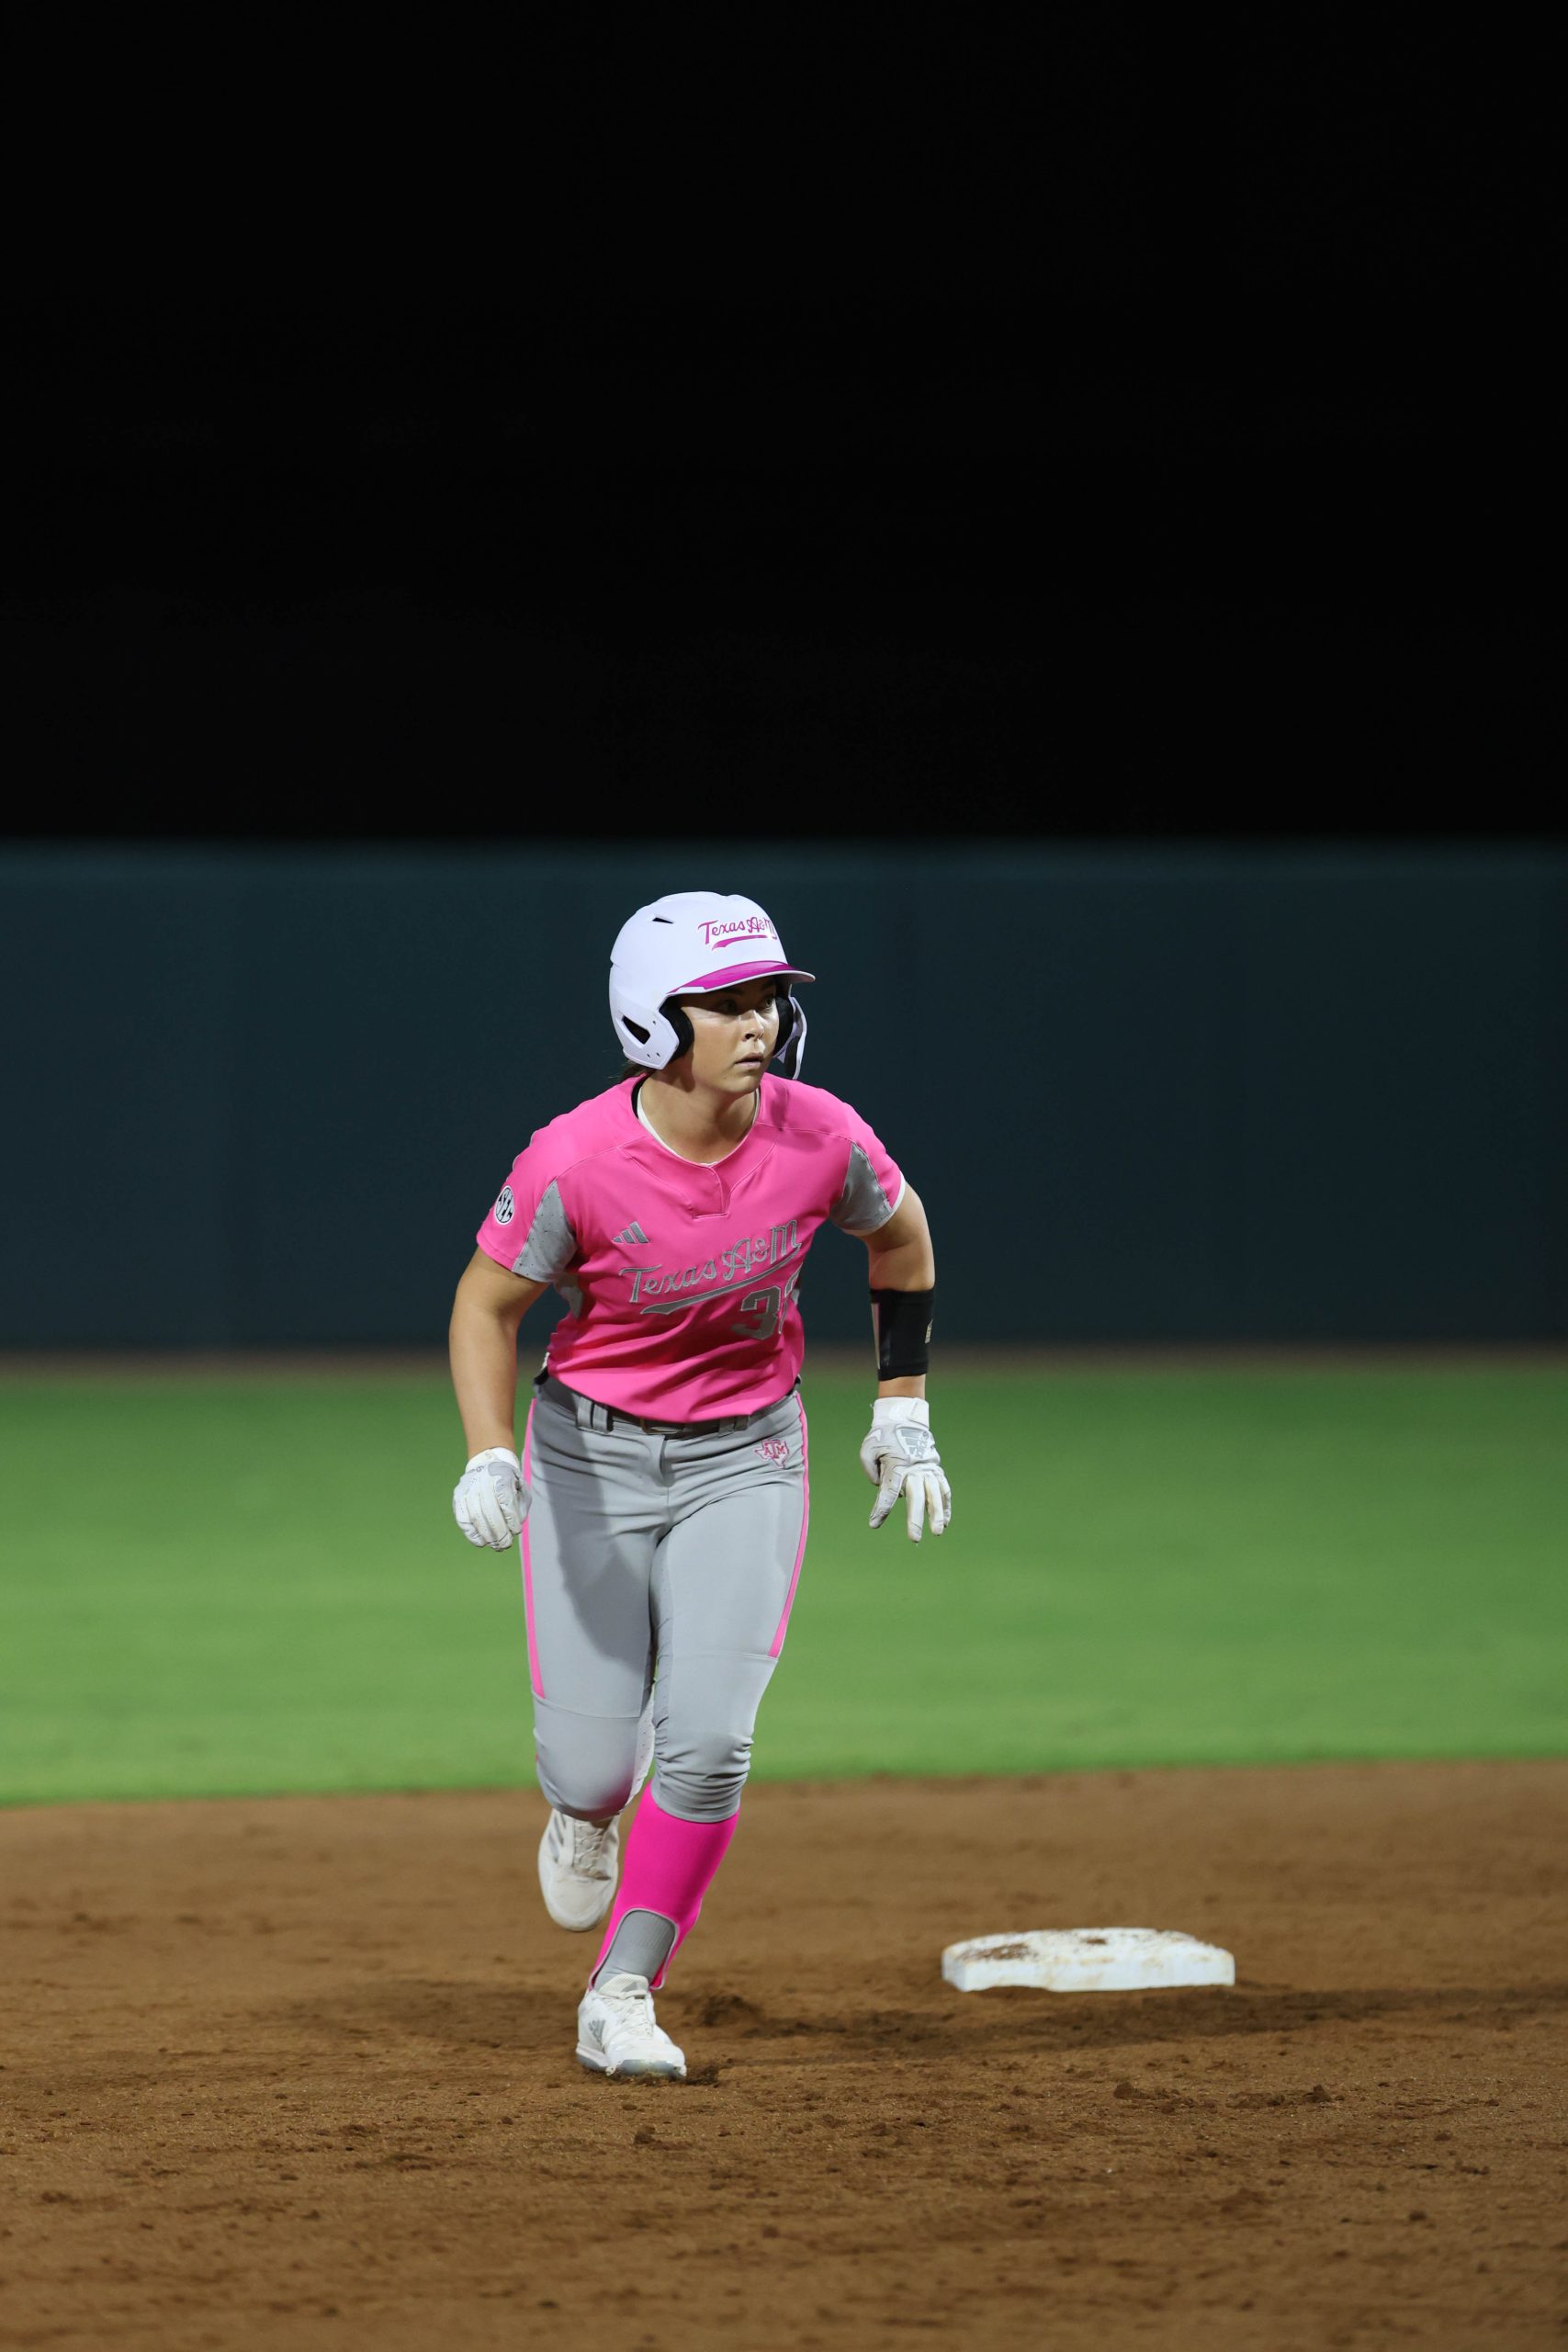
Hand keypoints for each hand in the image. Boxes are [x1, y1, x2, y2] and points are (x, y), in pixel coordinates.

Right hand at [453, 1447, 530, 1548]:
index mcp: (501, 1475)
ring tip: (496, 1546)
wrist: (487, 1464)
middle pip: (490, 1510)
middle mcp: (482, 1480)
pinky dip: (471, 1534)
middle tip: (506, 1545)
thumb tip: (514, 1529)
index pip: (505, 1500)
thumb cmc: (508, 1481)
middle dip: (499, 1532)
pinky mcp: (458, 1497)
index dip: (511, 1518)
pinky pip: (463, 1519)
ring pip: (476, 1516)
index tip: (516, 1531)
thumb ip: (520, 1507)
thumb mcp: (520, 1488)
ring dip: (487, 1536)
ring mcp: (468, 1488)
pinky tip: (481, 1542)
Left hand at [858, 1399, 950, 1540]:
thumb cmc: (883, 1436)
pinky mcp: (935, 1470)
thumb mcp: (868, 1448)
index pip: (889, 1490)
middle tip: (914, 1539)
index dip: (882, 1508)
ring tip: (937, 1533)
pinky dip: (945, 1506)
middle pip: (916, 1496)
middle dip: (915, 1518)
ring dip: (936, 1514)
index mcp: (897, 1463)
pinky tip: (944, 1522)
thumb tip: (879, 1488)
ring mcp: (927, 1470)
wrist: (905, 1420)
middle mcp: (914, 1469)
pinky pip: (943, 1489)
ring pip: (934, 1495)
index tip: (874, 1524)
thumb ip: (870, 1469)